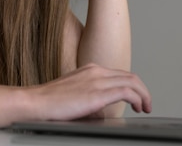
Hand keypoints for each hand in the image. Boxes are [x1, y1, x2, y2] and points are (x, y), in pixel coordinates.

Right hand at [26, 63, 151, 120]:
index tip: (137, 98)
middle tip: (146, 104)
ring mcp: (96, 80)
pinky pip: (126, 91)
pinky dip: (137, 98)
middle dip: (142, 90)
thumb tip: (101, 111)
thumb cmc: (49, 103)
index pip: (119, 74)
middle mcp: (95, 71)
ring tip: (145, 107)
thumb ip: (89, 97)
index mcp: (89, 70)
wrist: (34, 103)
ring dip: (143, 94)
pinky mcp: (97, 93)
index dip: (132, 85)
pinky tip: (138, 106)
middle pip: (129, 75)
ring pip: (131, 81)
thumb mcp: (73, 94)